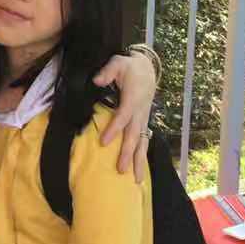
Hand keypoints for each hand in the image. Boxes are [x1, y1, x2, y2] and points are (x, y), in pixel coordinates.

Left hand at [94, 50, 157, 180]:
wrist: (147, 69)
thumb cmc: (129, 67)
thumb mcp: (118, 62)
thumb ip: (108, 71)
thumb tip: (97, 80)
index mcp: (133, 98)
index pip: (123, 117)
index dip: (114, 129)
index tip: (104, 143)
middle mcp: (140, 112)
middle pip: (135, 135)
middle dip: (128, 153)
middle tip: (121, 170)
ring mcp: (143, 119)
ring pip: (142, 143)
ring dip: (139, 162)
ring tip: (136, 181)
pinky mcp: (143, 123)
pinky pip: (144, 143)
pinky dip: (142, 158)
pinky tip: (139, 173)